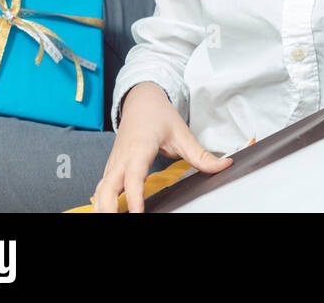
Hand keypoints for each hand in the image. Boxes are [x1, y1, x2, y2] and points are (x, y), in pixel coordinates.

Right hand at [92, 82, 231, 212]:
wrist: (141, 101)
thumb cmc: (158, 115)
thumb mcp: (182, 133)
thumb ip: (201, 155)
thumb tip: (223, 166)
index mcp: (140, 149)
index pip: (134, 177)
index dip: (134, 196)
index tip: (138, 213)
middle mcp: (122, 158)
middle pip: (106, 188)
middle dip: (108, 208)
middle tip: (118, 222)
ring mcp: (114, 164)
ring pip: (100, 190)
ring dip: (101, 208)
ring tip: (109, 221)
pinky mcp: (111, 168)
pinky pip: (101, 189)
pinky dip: (101, 203)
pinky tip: (107, 214)